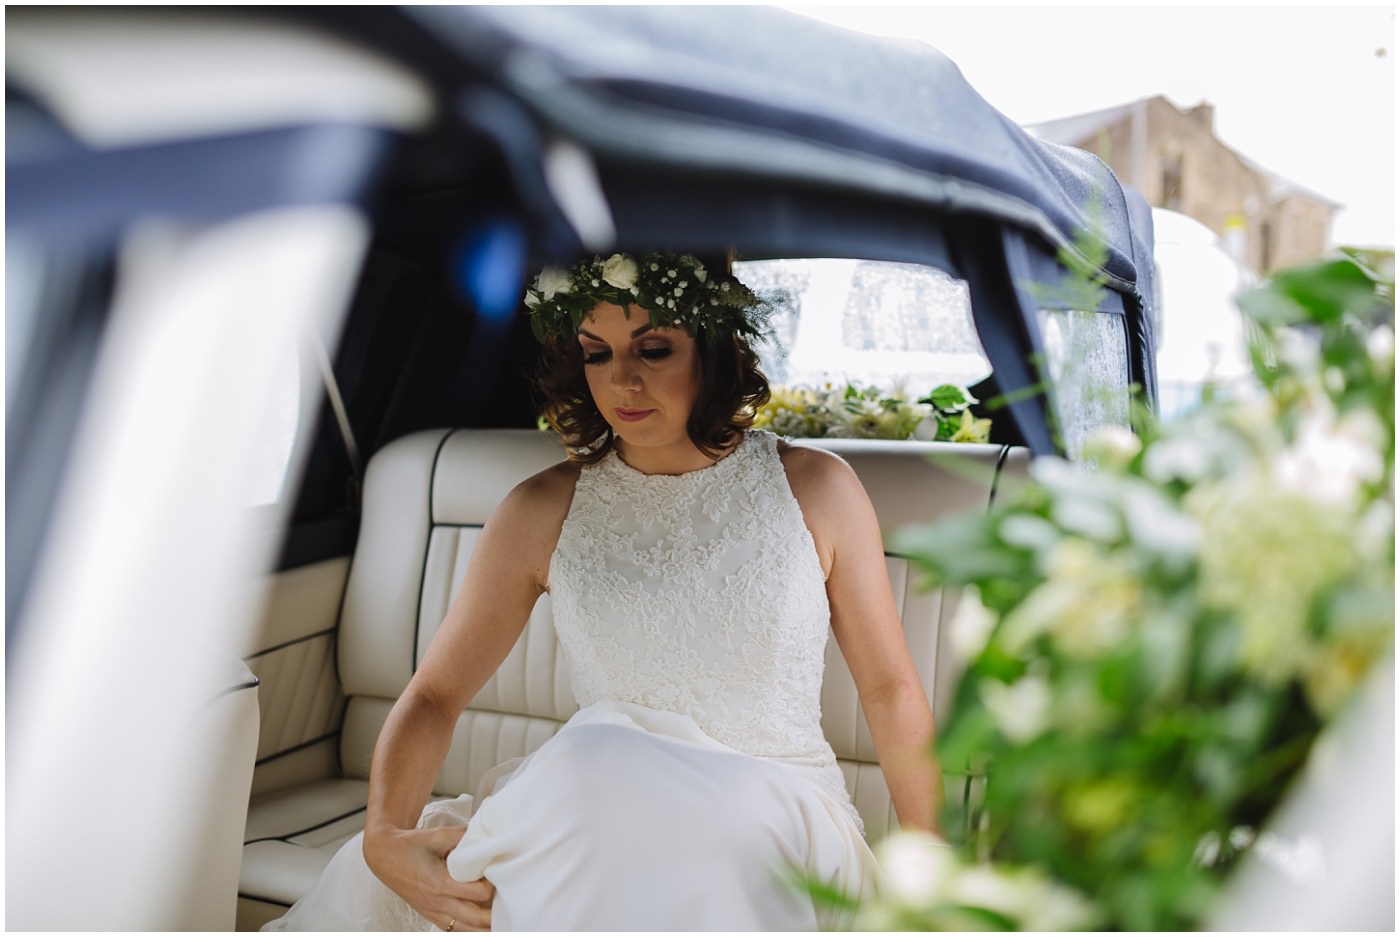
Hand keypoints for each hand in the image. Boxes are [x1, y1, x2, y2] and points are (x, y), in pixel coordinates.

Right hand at [364, 824, 494, 930]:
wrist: (384, 856)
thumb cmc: (410, 845)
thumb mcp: (436, 835)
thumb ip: (462, 836)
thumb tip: (486, 834)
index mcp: (440, 883)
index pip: (477, 893)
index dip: (492, 886)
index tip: (499, 875)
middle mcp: (436, 903)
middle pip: (475, 919)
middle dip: (495, 915)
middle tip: (509, 904)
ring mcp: (433, 912)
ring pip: (464, 930)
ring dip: (483, 927)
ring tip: (500, 919)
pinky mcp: (430, 916)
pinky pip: (453, 930)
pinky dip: (468, 929)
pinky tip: (481, 925)